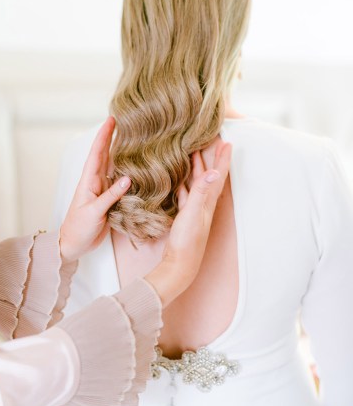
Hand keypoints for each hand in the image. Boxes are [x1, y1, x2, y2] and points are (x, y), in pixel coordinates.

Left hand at [59, 117, 130, 262]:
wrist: (74, 244)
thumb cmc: (78, 228)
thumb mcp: (94, 212)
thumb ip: (110, 196)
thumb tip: (128, 179)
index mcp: (89, 181)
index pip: (97, 153)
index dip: (104, 136)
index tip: (111, 120)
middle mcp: (96, 182)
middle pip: (105, 155)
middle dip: (112, 137)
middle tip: (123, 121)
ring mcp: (102, 190)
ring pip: (112, 166)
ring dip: (120, 151)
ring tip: (131, 137)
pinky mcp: (109, 200)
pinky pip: (119, 181)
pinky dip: (127, 171)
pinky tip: (134, 165)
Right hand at [145, 139, 231, 306]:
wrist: (180, 265)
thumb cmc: (187, 241)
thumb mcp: (193, 214)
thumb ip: (200, 192)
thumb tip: (213, 172)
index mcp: (208, 201)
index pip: (218, 175)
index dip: (222, 159)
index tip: (227, 142)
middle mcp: (204, 203)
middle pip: (210, 175)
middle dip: (212, 158)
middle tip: (213, 141)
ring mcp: (195, 210)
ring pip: (197, 183)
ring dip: (197, 168)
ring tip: (193, 153)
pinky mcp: (185, 216)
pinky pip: (185, 193)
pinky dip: (184, 183)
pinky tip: (177, 178)